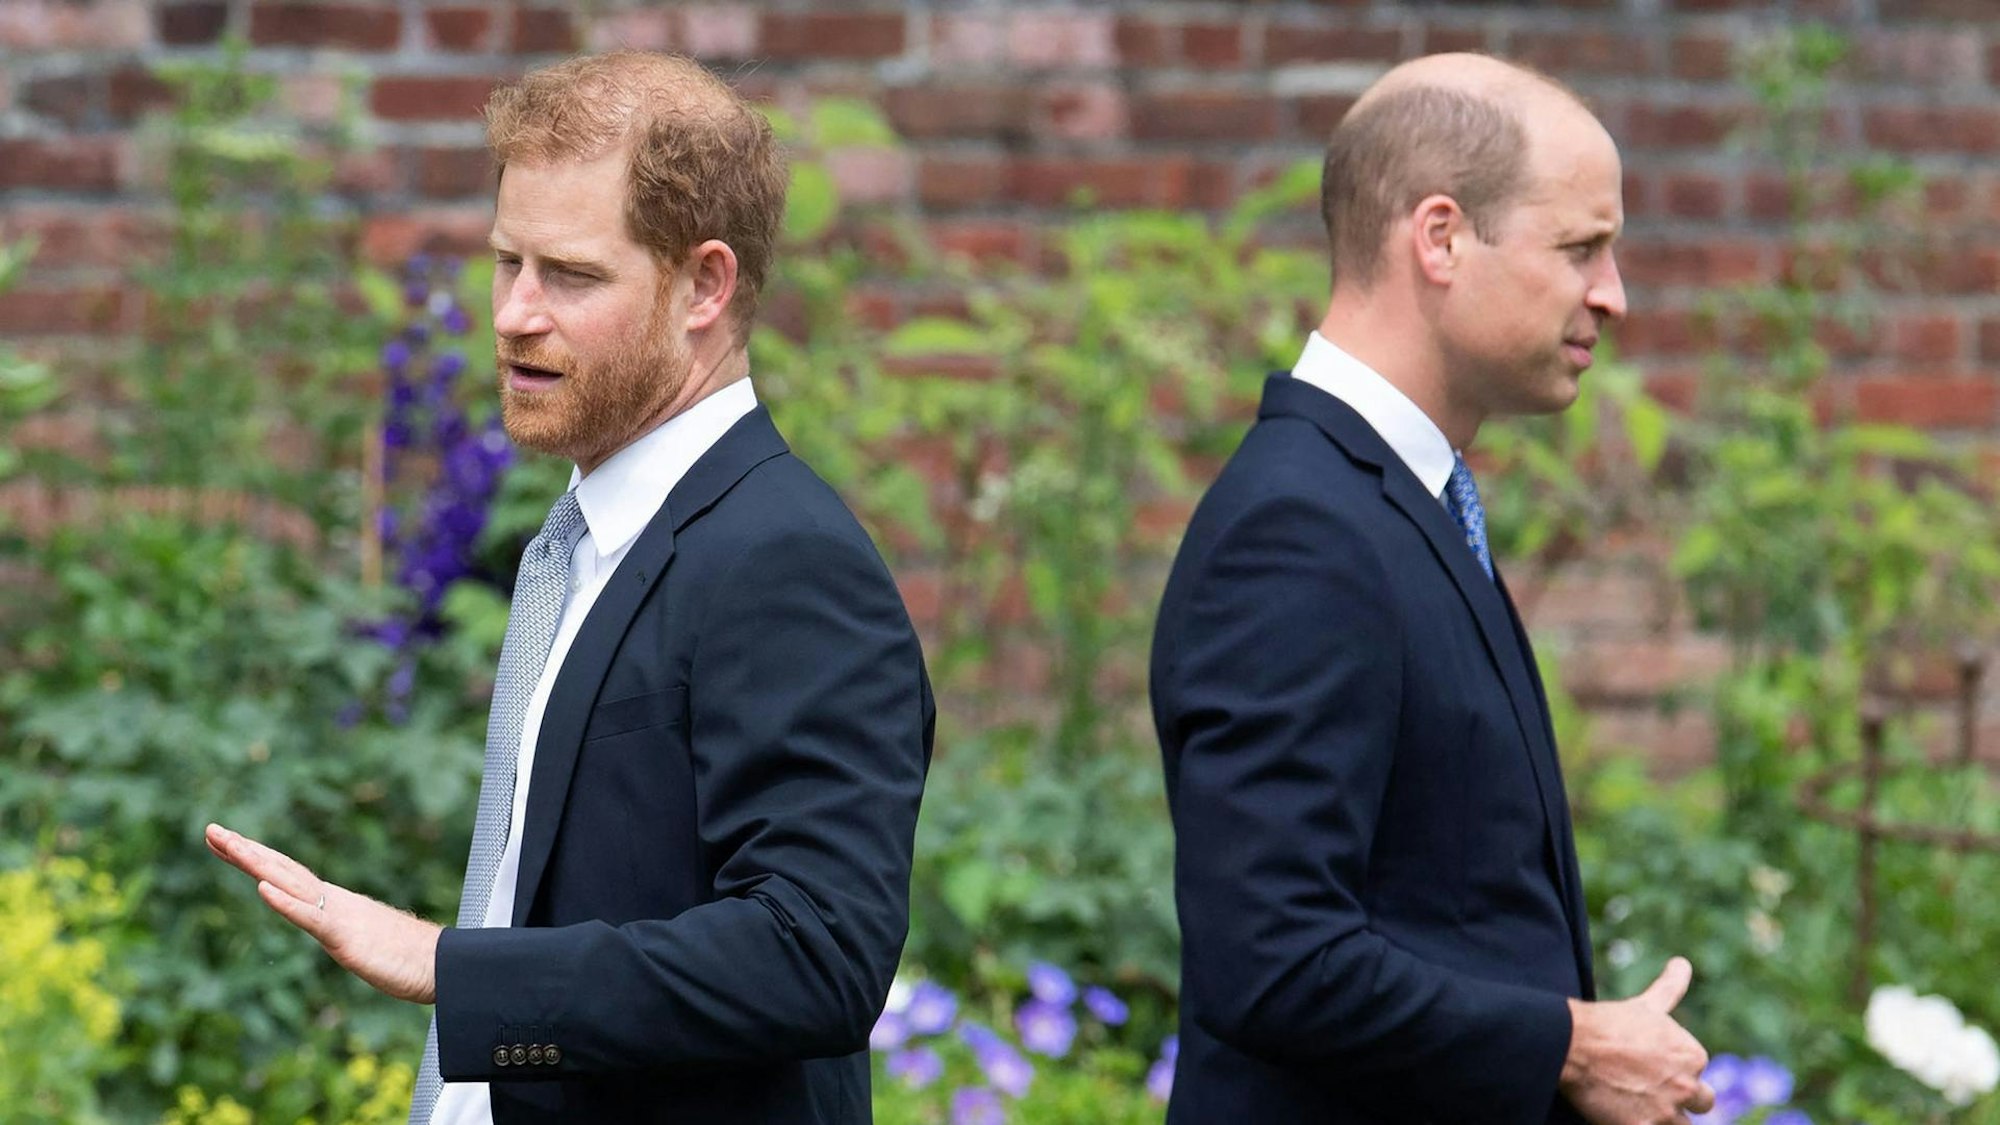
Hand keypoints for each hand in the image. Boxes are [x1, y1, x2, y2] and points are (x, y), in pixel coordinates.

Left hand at [205, 822, 440, 1003]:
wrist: (442, 965)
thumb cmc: (407, 958)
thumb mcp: (363, 942)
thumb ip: (345, 931)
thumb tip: (335, 929)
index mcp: (333, 903)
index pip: (286, 874)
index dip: (254, 856)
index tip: (223, 841)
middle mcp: (332, 901)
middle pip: (282, 869)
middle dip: (244, 849)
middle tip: (210, 829)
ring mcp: (339, 916)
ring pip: (291, 883)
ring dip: (257, 863)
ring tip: (228, 844)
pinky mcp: (346, 937)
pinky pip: (311, 917)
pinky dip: (285, 902)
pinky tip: (262, 889)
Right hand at [1560, 957, 1714, 1124]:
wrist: (1572, 1043)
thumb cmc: (1608, 1022)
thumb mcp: (1646, 1006)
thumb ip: (1670, 987)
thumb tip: (1682, 963)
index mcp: (1693, 1056)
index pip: (1697, 1072)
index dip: (1674, 1071)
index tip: (1649, 1065)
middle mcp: (1688, 1085)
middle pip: (1700, 1104)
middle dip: (1679, 1099)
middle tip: (1648, 1090)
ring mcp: (1667, 1112)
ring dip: (1664, 1118)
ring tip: (1638, 1104)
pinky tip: (1627, 1116)